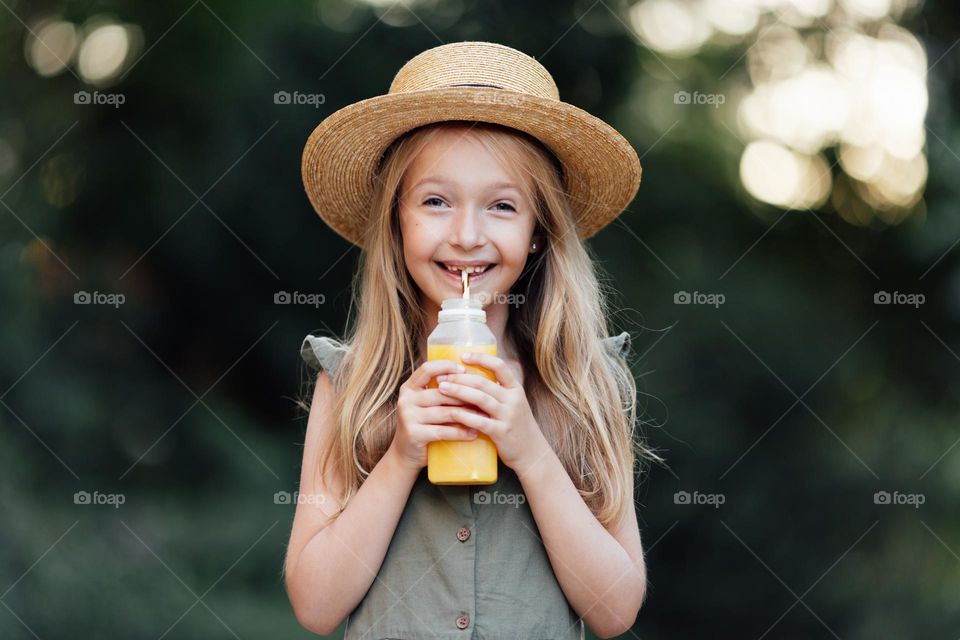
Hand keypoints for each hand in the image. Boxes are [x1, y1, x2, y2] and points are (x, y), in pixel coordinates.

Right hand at [389, 359, 483, 472]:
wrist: (405, 455)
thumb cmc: (423, 426)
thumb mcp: (426, 405)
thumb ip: (440, 392)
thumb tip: (471, 377)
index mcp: (409, 388)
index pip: (427, 369)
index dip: (446, 366)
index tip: (464, 370)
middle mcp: (406, 400)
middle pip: (441, 392)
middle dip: (465, 395)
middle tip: (484, 398)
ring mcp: (408, 417)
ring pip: (445, 412)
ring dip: (467, 415)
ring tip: (484, 417)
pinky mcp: (414, 434)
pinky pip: (443, 431)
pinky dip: (460, 433)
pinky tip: (473, 434)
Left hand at [434, 351, 549, 475]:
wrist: (532, 453)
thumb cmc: (516, 426)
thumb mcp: (514, 404)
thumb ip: (498, 391)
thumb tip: (470, 377)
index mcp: (516, 389)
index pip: (499, 366)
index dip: (481, 358)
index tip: (463, 356)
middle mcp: (514, 399)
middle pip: (483, 382)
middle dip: (460, 377)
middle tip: (442, 376)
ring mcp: (508, 416)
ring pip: (480, 398)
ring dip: (459, 391)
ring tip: (442, 388)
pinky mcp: (502, 432)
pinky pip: (480, 421)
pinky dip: (464, 416)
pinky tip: (451, 413)